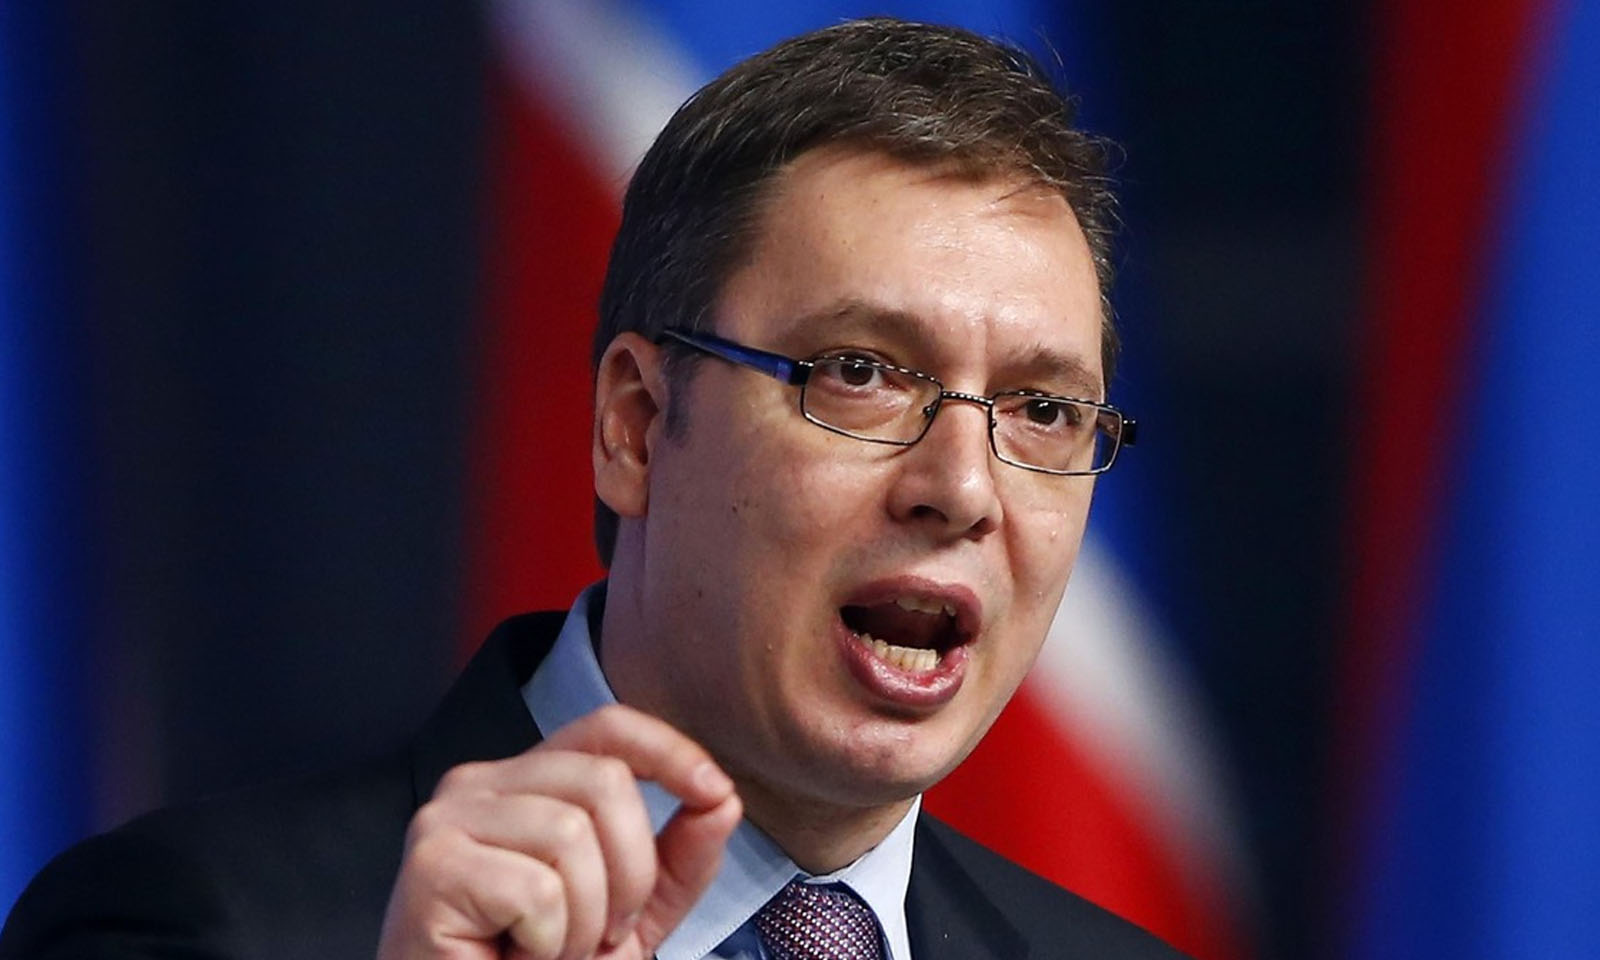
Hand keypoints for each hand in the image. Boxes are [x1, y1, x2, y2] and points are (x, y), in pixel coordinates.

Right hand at [377, 704, 742, 959]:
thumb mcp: (633, 909)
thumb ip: (680, 855)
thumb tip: (722, 800)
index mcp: (527, 781)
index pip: (606, 727)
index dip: (668, 750)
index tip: (713, 791)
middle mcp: (480, 784)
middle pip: (603, 780)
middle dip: (629, 874)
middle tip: (597, 933)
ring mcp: (448, 820)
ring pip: (570, 834)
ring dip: (582, 920)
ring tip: (550, 949)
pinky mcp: (432, 866)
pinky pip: (535, 889)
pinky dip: (547, 942)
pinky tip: (515, 957)